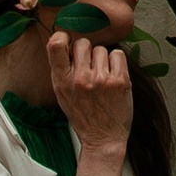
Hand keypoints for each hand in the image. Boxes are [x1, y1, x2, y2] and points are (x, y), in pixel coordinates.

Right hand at [50, 25, 131, 150]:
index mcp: (62, 82)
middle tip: (89, 67)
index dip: (63, 37)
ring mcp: (101, 80)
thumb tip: (64, 42)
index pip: (56, 45)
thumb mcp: (62, 94)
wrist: (103, 139)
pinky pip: (118, 54)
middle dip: (86, 52)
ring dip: (103, 60)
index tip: (68, 41)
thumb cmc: (83, 115)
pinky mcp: (120, 81)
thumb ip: (61, 70)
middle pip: (83, 43)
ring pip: (101, 49)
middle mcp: (80, 79)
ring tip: (102, 77)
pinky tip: (113, 76)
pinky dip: (117, 63)